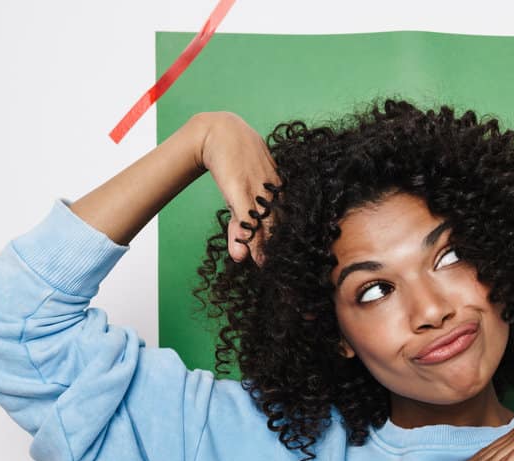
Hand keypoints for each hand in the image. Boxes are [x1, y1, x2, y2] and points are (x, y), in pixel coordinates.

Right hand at [196, 111, 282, 265]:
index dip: (291, 246)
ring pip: (263, 226)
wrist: (218, 132)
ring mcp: (257, 191)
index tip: (294, 266)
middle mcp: (273, 193)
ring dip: (261, 249)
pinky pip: (245, 215)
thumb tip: (242, 251)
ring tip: (262, 267)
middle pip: (279, 229)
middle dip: (279, 252)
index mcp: (281, 193)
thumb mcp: (241, 195)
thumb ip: (242, 223)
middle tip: (282, 275)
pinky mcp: (239, 189)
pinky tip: (243, 250)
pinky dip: (245, 233)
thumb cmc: (235, 164)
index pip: (289, 224)